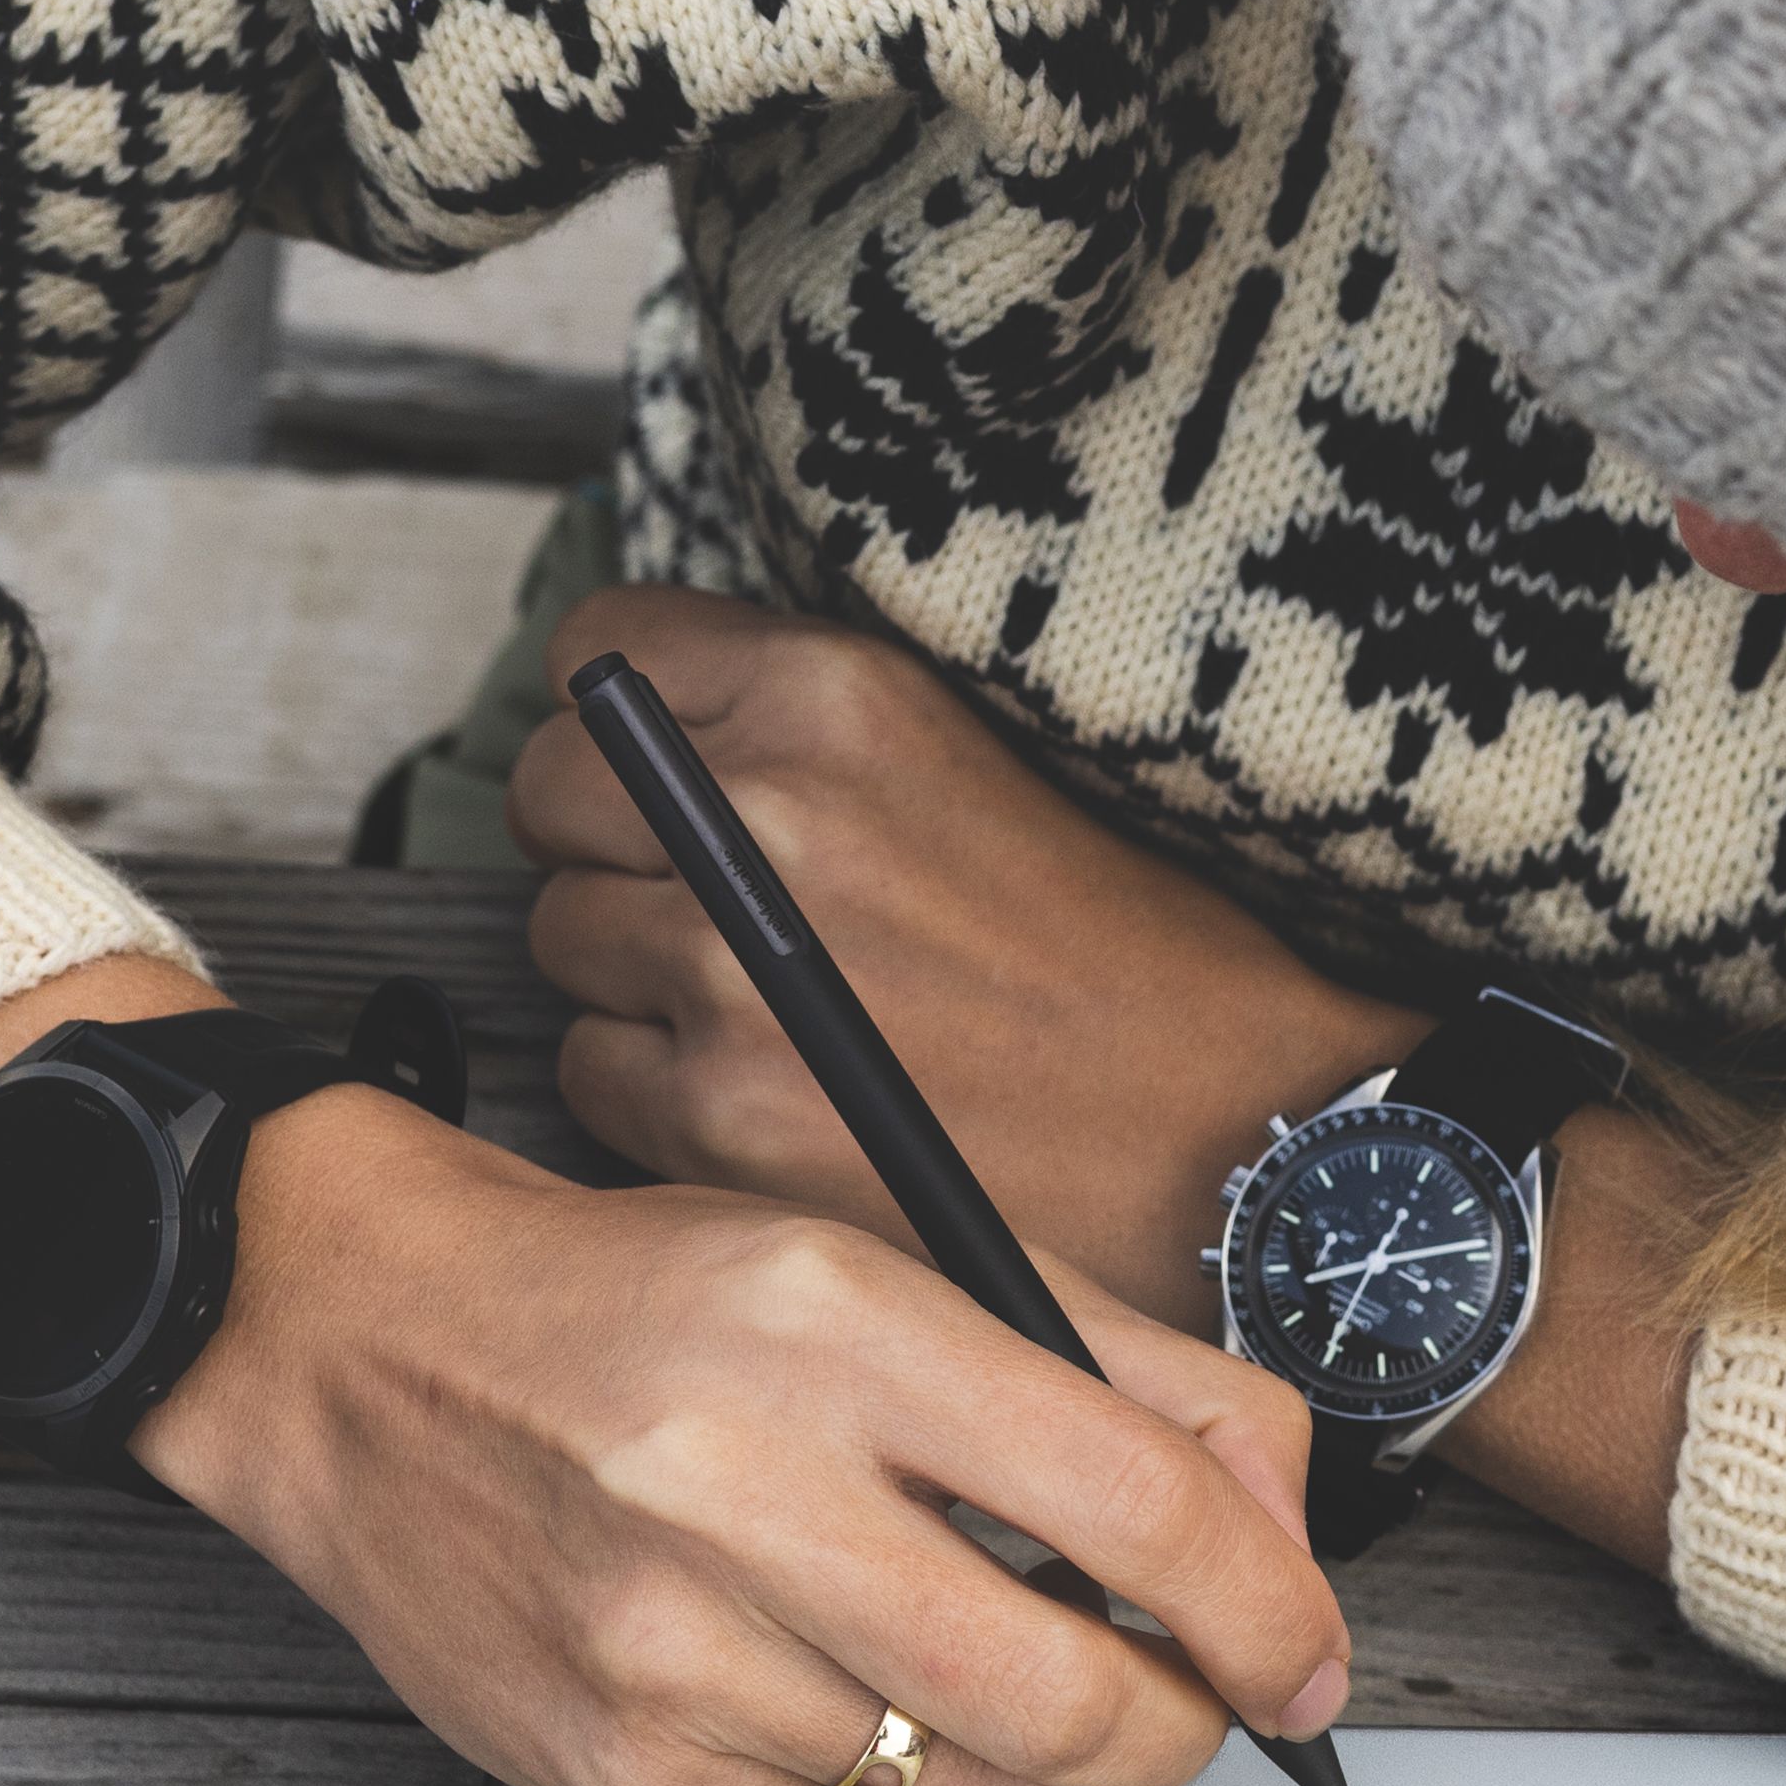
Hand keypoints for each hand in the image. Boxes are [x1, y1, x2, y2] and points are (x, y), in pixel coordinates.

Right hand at [140, 1086, 1353, 1785]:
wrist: (363, 1349)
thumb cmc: (643, 1303)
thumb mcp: (891, 1260)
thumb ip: (1122, 1378)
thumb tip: (1280, 1537)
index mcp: (837, 1326)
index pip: (1141, 1513)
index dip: (1272, 1617)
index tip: (1305, 1660)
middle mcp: (739, 1489)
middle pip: (1078, 1700)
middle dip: (1181, 1724)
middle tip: (1183, 1693)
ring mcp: (665, 1652)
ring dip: (1042, 1760)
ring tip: (994, 1668)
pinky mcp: (616, 1772)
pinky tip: (862, 1694)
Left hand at [511, 585, 1409, 1312]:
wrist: (1235, 1132)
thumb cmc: (1133, 949)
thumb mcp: (976, 752)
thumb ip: (806, 726)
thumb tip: (647, 725)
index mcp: (835, 697)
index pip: (603, 653)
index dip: (620, 716)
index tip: (663, 769)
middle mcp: (765, 819)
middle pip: (551, 795)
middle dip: (605, 845)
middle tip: (709, 900)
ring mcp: (727, 972)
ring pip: (561, 941)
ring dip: (630, 976)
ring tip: (771, 1008)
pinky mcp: (719, 1114)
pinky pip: (590, 1075)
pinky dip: (654, 1092)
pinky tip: (777, 1094)